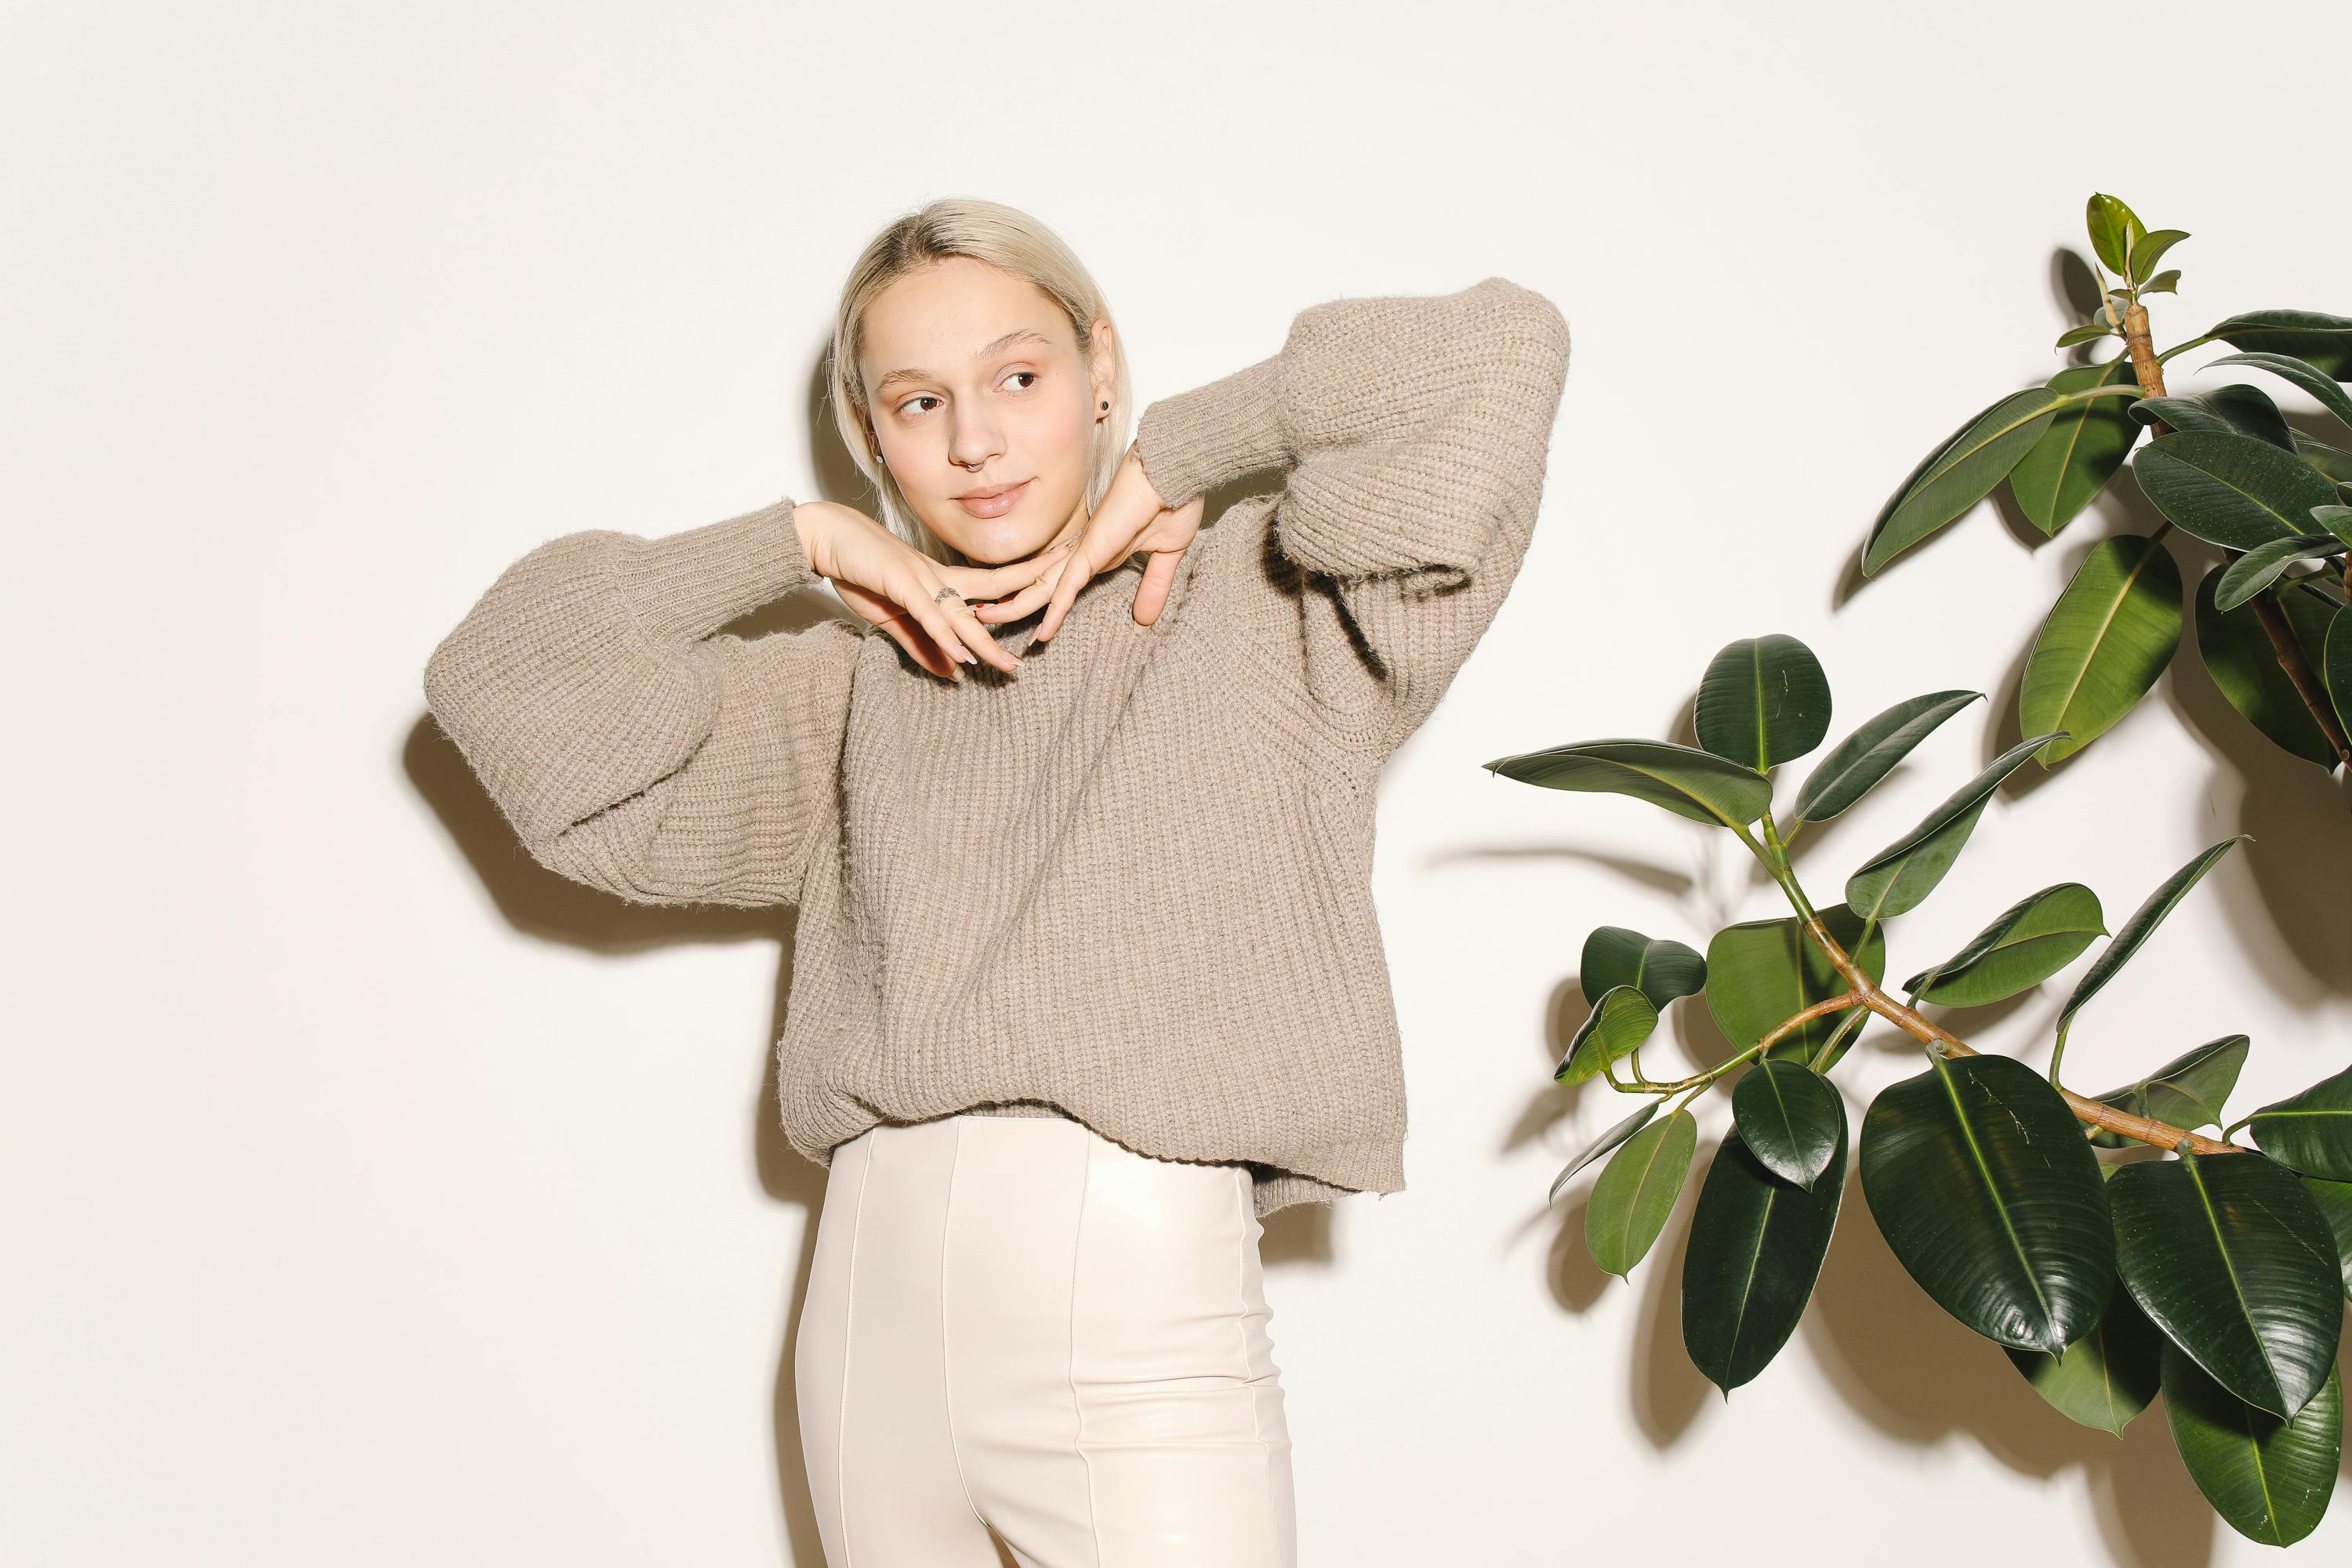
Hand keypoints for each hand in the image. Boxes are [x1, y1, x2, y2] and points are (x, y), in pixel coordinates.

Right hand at [792, 500, 1073, 680]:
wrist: (825, 539)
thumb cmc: (858, 571)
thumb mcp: (892, 618)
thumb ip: (923, 645)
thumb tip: (953, 672)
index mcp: (942, 580)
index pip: (993, 585)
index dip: (1025, 583)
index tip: (1055, 583)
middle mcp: (939, 576)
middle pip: (995, 589)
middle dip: (1032, 590)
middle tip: (1069, 590)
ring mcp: (921, 579)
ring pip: (964, 614)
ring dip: (987, 643)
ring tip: (1011, 667)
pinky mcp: (900, 585)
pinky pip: (929, 616)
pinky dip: (946, 637)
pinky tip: (963, 656)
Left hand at [971, 445, 1205, 642]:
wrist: (1175, 473)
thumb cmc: (1173, 501)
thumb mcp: (1166, 554)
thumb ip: (1154, 586)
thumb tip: (1145, 620)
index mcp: (1097, 552)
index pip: (1061, 583)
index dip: (1042, 601)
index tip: (1025, 618)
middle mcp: (1083, 552)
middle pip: (1038, 583)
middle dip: (1010, 602)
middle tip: (982, 616)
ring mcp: (1085, 551)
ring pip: (1041, 587)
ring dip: (1014, 607)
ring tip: (985, 621)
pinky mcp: (1093, 551)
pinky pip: (1067, 587)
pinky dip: (1055, 611)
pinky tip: (1042, 633)